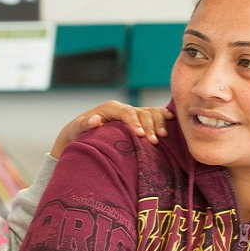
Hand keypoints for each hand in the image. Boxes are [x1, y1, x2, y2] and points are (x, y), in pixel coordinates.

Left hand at [51, 101, 172, 157]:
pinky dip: (163, 116)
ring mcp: (131, 113)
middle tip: (154, 142)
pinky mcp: (137, 119)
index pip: (127, 113)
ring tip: (164, 136)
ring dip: (159, 122)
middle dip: (149, 126)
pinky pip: (153, 114)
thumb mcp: (78, 128)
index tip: (141, 136)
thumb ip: (86, 124)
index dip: (135, 123)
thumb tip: (95, 120)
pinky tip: (172, 121)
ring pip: (150, 112)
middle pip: (141, 112)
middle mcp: (122, 108)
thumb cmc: (78, 132)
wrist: (80, 133)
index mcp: (111, 108)